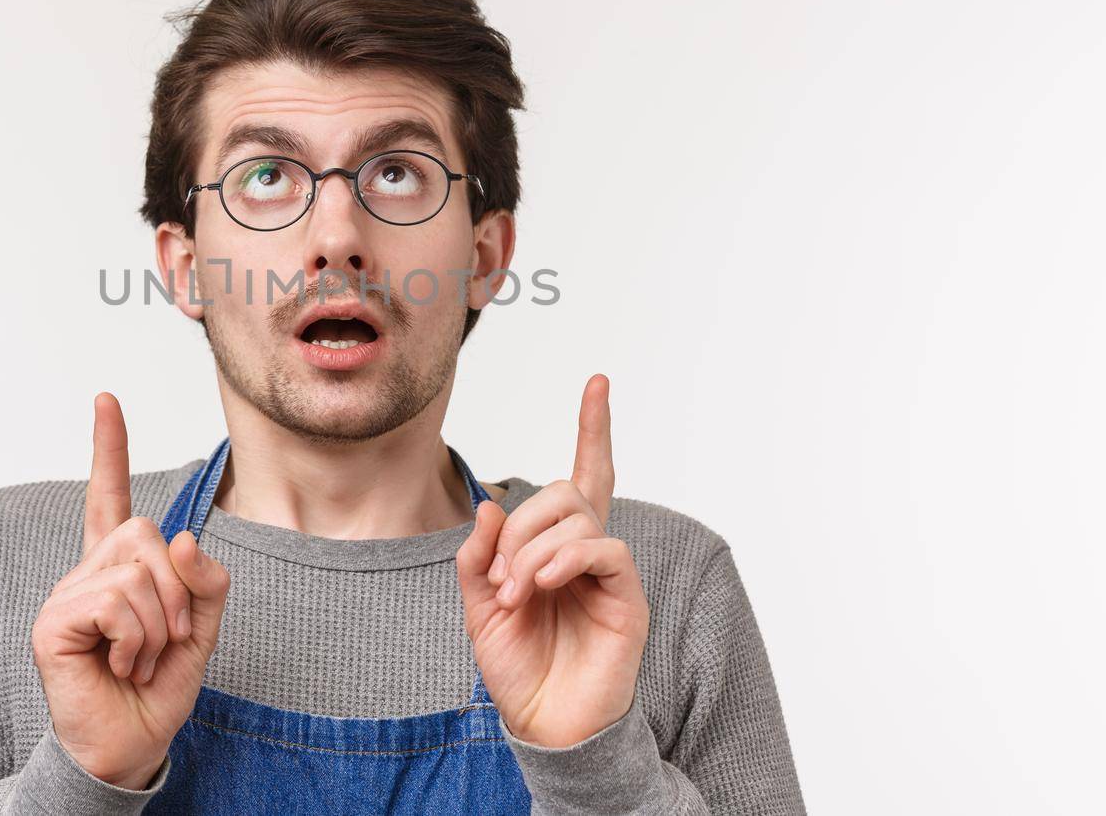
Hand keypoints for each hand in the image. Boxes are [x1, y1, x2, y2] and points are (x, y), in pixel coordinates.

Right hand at [31, 393, 230, 788]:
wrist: (130, 747)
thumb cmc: (156, 690)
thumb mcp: (201, 631)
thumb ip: (205, 582)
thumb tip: (183, 538)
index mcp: (118, 569)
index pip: (108, 497)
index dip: (108, 448)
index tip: (106, 399)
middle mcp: (86, 573)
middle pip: (145, 533)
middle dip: (176, 591)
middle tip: (165, 639)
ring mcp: (66, 595)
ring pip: (137, 569)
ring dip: (158, 624)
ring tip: (140, 659)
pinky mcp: (54, 622)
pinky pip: (116, 600)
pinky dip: (135, 638)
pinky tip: (120, 664)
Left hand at [456, 374, 649, 747]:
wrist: (541, 722)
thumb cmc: (518, 665)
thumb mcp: (478, 605)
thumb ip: (479, 556)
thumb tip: (490, 507)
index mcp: (556, 547)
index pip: (584, 475)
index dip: (593, 428)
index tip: (598, 382)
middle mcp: (589, 551)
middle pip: (564, 492)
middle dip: (521, 525)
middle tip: (501, 579)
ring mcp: (610, 573)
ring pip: (577, 516)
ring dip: (532, 550)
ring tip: (515, 595)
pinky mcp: (627, 598)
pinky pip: (603, 548)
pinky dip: (564, 559)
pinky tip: (542, 585)